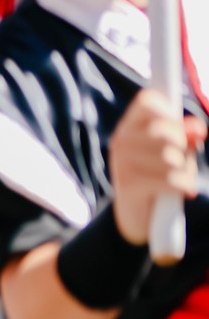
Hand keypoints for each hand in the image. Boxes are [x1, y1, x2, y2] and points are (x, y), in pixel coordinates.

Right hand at [108, 90, 201, 242]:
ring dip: (184, 170)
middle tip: (178, 162)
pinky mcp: (129, 184)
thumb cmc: (159, 177)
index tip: (175, 127)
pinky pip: (172, 178)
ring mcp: (122, 162)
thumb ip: (187, 136)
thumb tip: (198, 129)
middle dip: (181, 146)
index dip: (168, 110)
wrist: (139, 218)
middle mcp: (121, 141)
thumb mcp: (178, 152)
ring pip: (170, 154)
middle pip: (164, 128)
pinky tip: (180, 192)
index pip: (148, 100)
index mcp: (130, 126)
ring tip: (177, 180)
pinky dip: (183, 186)